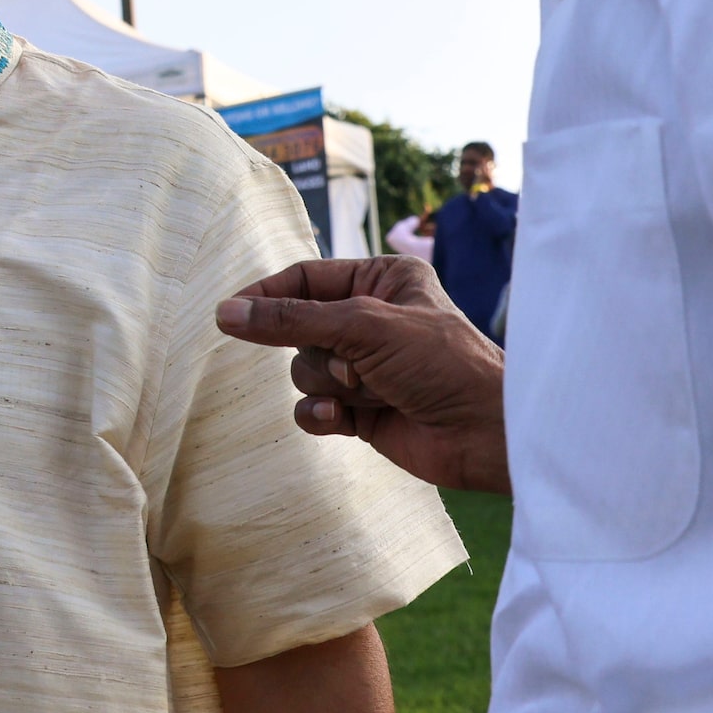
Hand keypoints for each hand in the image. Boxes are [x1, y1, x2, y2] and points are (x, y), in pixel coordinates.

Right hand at [217, 254, 509, 494]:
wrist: (486, 433)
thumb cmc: (441, 364)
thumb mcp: (363, 326)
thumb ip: (290, 319)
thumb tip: (226, 313)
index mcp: (381, 280)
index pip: (304, 279)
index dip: (267, 296)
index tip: (229, 313)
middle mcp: (370, 319)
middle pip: (298, 329)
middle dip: (319, 351)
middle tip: (354, 365)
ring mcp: (365, 367)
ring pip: (303, 370)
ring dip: (328, 385)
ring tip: (369, 392)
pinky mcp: (361, 410)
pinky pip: (312, 407)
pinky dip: (322, 415)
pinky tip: (346, 419)